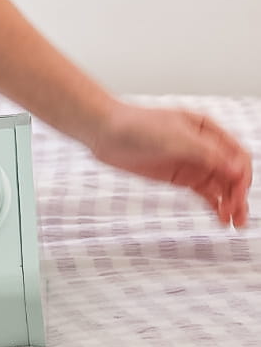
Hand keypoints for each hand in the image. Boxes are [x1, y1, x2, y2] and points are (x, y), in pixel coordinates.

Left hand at [91, 101, 251, 227]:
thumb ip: (206, 153)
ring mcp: (192, 162)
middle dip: (238, 194)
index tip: (237, 192)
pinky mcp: (179, 176)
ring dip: (230, 203)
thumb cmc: (136, 125)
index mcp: (207, 129)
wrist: (105, 131)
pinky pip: (205, 193)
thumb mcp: (174, 137)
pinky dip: (215, 205)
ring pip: (221, 186)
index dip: (241, 175)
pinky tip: (221, 218)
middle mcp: (203, 146)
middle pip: (232, 174)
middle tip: (237, 214)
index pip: (236, 155)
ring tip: (234, 222)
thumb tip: (236, 170)